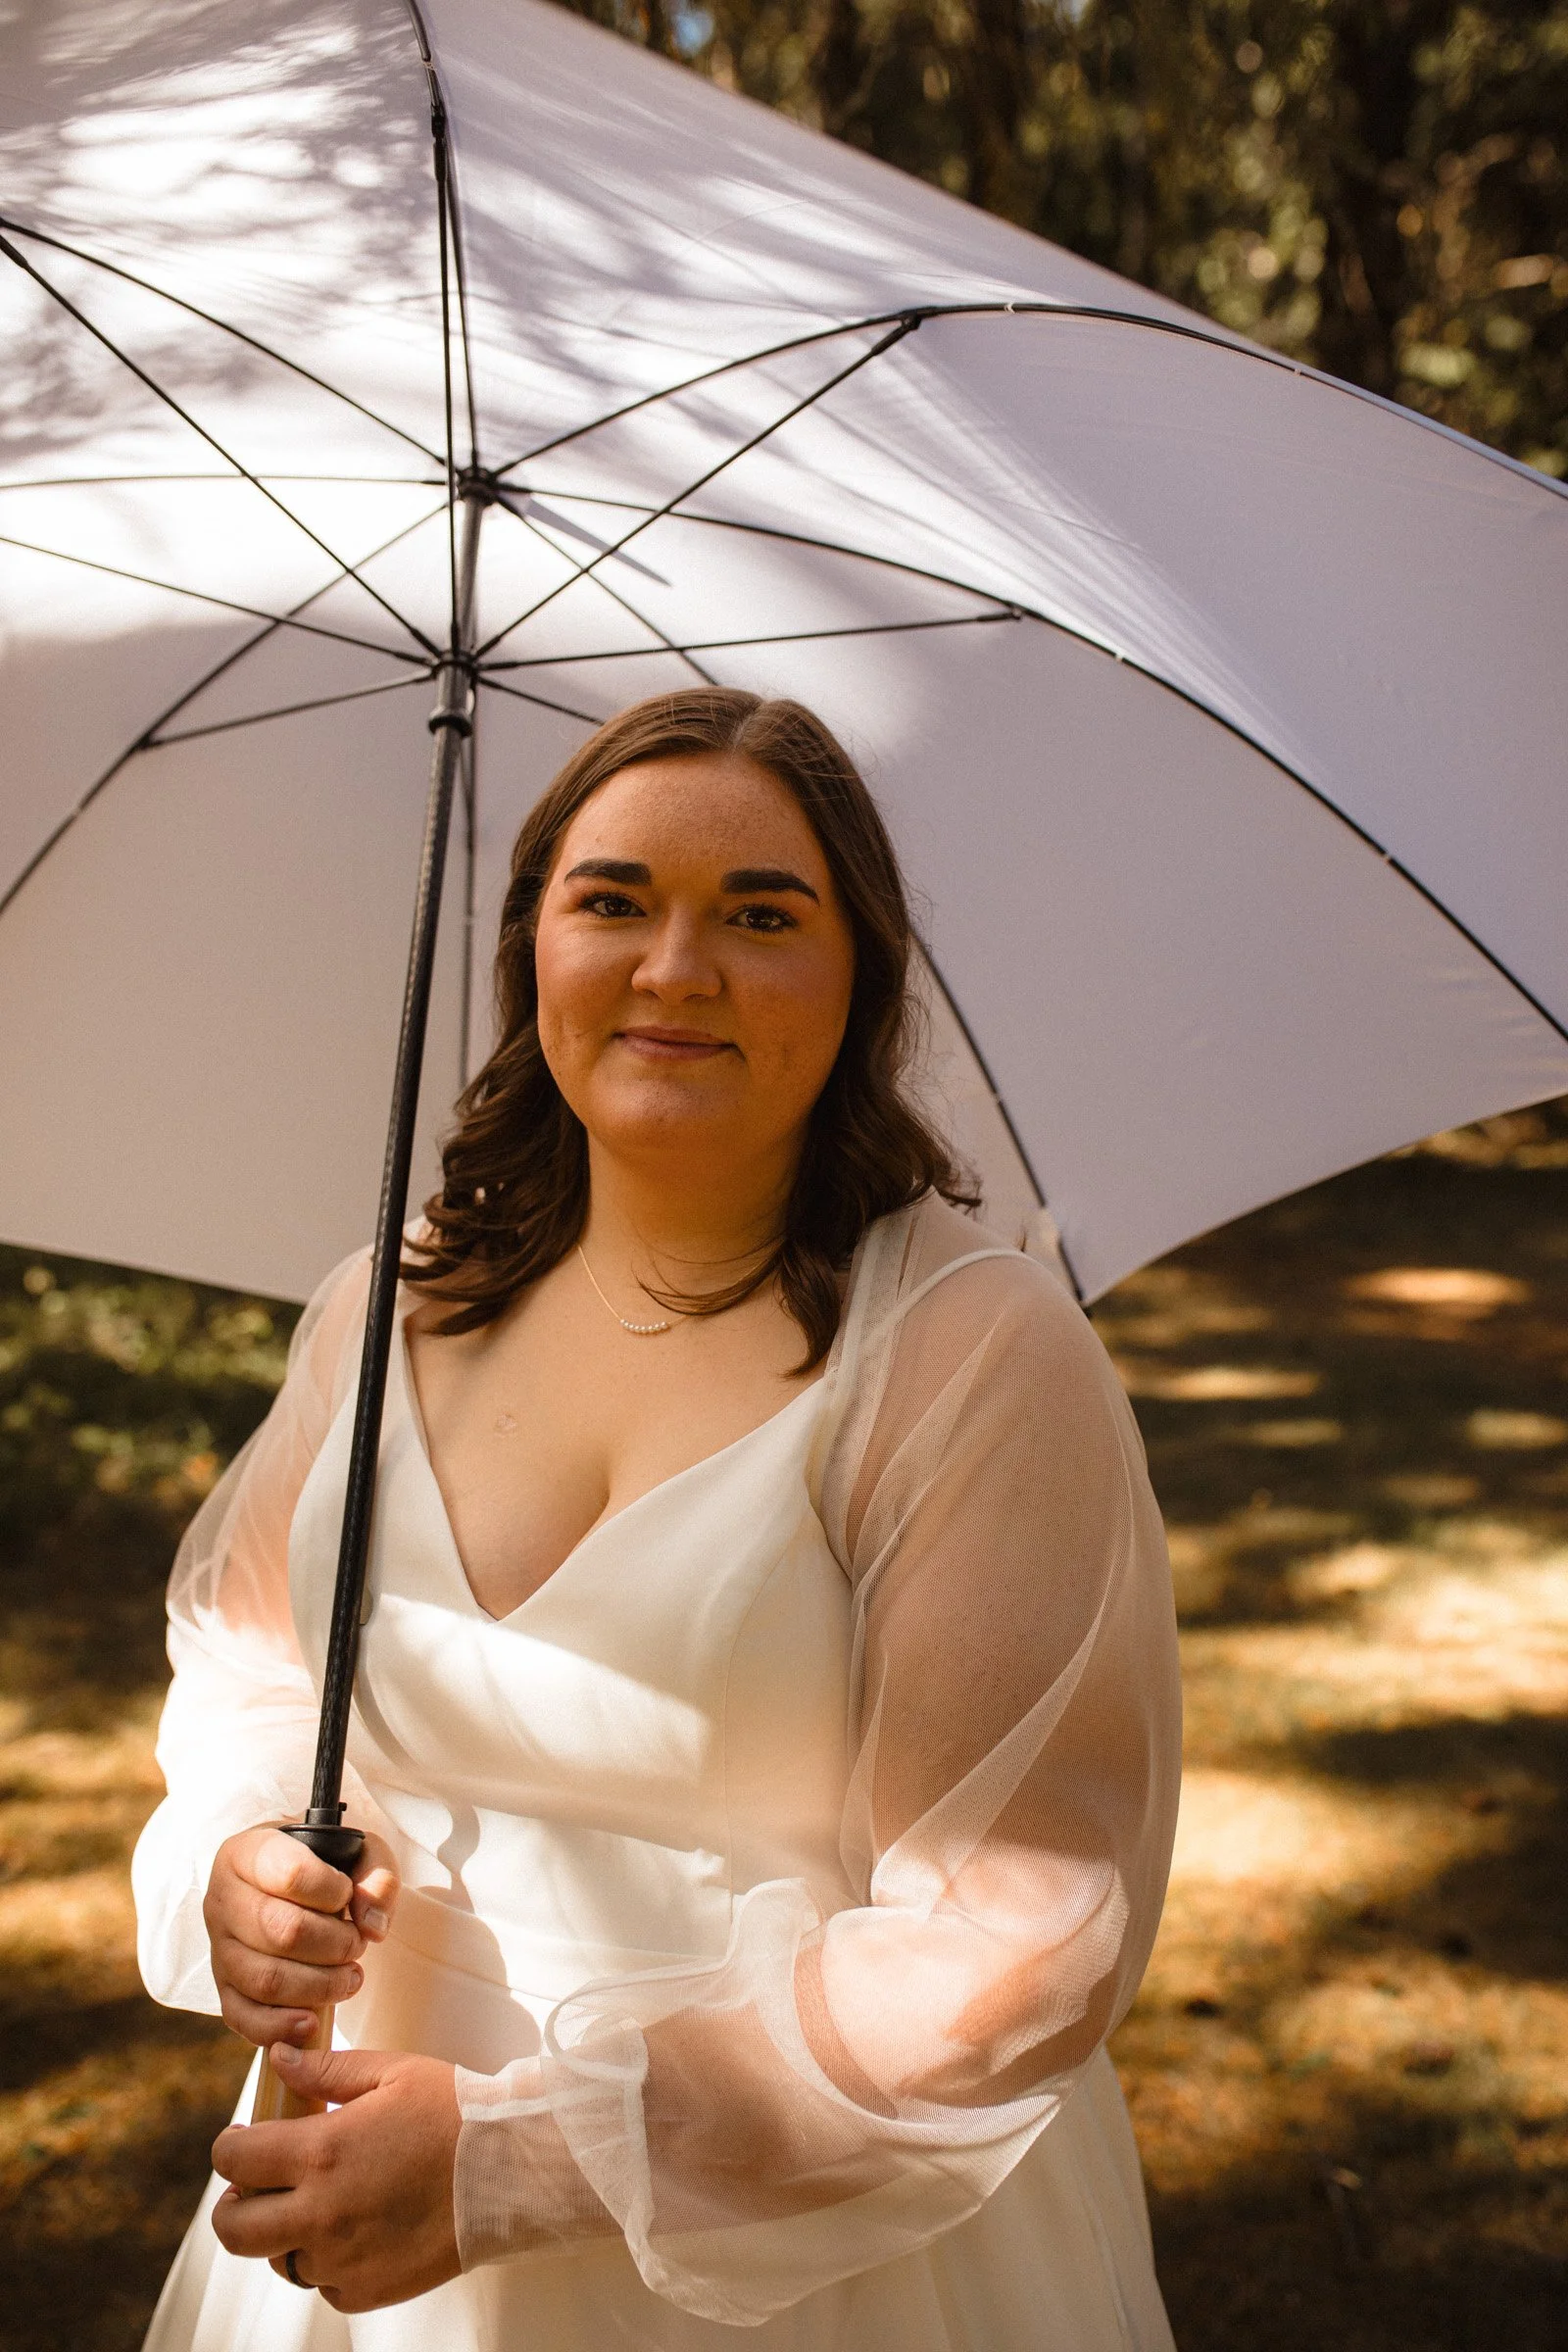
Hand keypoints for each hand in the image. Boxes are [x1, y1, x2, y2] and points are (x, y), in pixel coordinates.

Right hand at [203, 1823, 399, 2047]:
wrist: (288, 1884)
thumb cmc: (322, 1865)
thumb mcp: (356, 1851)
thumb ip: (376, 1875)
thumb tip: (372, 1926)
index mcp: (248, 1853)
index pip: (289, 1873)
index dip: (330, 1891)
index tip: (347, 1895)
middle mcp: (223, 1898)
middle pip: (280, 1931)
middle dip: (334, 1944)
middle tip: (356, 1943)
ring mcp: (220, 1946)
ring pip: (265, 1979)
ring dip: (319, 1986)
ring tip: (349, 1977)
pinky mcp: (223, 1987)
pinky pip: (242, 2016)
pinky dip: (279, 2026)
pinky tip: (312, 2021)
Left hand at [211, 2045, 460, 2310]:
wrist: (511, 2172)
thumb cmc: (456, 2113)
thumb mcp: (393, 2073)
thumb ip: (328, 2068)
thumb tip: (279, 2059)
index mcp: (322, 2151)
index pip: (233, 2159)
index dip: (232, 2147)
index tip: (246, 2142)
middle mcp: (321, 2212)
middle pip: (233, 2228)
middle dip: (234, 2204)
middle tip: (257, 2186)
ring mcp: (341, 2259)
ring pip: (277, 2258)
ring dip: (285, 2233)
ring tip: (320, 2204)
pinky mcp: (364, 2290)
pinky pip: (321, 2283)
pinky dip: (328, 2262)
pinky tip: (358, 2229)